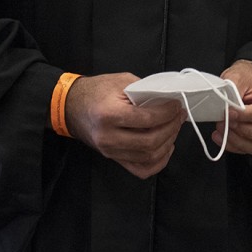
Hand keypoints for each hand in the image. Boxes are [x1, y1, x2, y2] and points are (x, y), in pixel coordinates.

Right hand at [64, 72, 185, 178]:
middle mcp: (108, 137)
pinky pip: (141, 170)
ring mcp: (110, 152)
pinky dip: (158, 162)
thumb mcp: (120, 82)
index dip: (167, 113)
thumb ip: (144, 90)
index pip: (147, 120)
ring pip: (148, 157)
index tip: (176, 105)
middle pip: (150, 142)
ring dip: (168, 143)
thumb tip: (168, 100)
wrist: (71, 106)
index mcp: (108, 115)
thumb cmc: (96, 90)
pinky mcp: (114, 159)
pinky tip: (166, 147)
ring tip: (174, 127)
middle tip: (179, 115)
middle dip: (171, 128)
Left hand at [213, 59, 251, 155]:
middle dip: (246, 131)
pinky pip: (249, 149)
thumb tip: (227, 108)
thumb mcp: (238, 76)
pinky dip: (232, 145)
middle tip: (227, 122)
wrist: (244, 81)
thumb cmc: (245, 77)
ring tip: (221, 127)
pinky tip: (220, 136)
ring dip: (237, 140)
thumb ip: (233, 91)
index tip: (230, 113)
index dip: (248, 115)